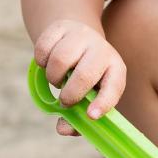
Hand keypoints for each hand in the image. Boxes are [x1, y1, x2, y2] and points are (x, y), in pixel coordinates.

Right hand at [34, 20, 126, 136]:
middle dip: (70, 94)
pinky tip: (48, 63)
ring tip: (58, 80)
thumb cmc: (86, 76)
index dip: (103, 103)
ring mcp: (82, 36)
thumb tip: (63, 129)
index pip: (114, 87)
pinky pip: (43, 48)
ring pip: (60, 60)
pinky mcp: (61, 27)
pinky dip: (41, 62)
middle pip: (84, 75)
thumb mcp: (89, 94)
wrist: (77, 38)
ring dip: (53, 78)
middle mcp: (102, 50)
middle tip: (65, 101)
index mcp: (115, 69)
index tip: (91, 116)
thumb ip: (77, 118)